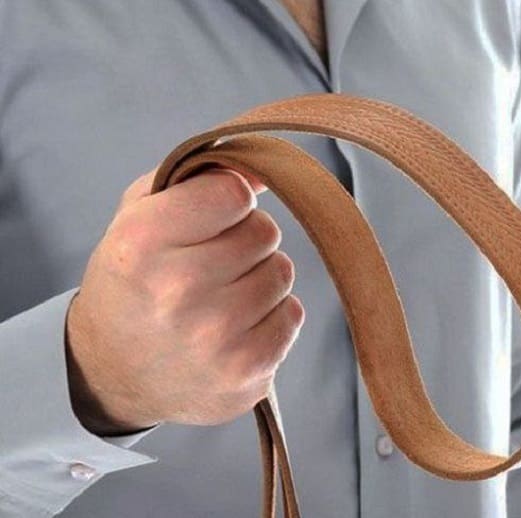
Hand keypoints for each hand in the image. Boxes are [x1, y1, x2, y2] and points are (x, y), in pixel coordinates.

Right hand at [65, 167, 304, 435]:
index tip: (208, 218)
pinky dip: (271, 316)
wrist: (111, 373)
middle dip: (244, 240)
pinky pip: (293, 314)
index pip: (233, 192)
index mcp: (141, 243)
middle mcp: (177, 292)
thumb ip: (198, 180)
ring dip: (259, 278)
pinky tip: (233, 328)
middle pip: (264, 231)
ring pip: (282, 272)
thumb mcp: (139, 218)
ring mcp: (215, 338)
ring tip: (219, 297)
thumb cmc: (133, 283)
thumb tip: (265, 170)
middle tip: (210, 264)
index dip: (226, 201)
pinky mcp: (246, 372)